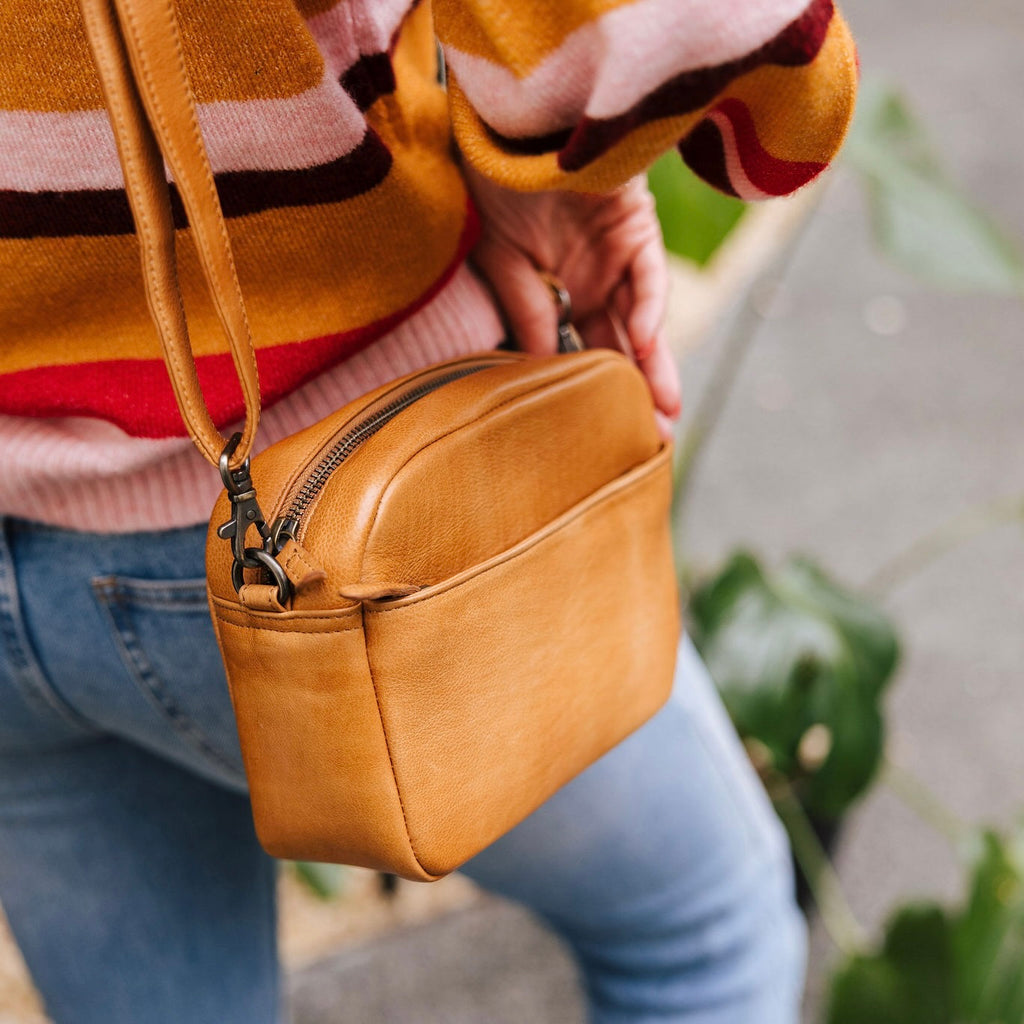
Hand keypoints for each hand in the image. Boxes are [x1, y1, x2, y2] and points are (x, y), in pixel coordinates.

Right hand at [464, 164, 680, 440]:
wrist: (514, 121)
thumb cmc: (494, 186)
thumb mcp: (501, 264)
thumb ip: (529, 316)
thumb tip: (544, 377)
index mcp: (558, 293)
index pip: (582, 352)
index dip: (594, 392)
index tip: (598, 440)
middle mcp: (592, 281)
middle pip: (621, 347)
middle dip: (636, 393)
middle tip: (652, 443)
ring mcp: (617, 257)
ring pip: (643, 323)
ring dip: (655, 368)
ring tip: (664, 415)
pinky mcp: (637, 228)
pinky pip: (648, 276)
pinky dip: (648, 308)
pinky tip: (645, 344)